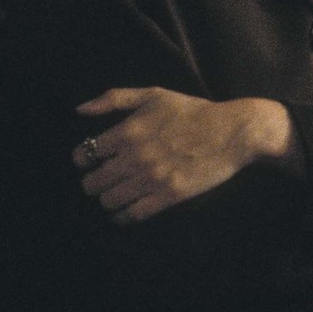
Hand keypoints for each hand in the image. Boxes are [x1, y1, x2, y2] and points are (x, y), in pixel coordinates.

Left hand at [73, 86, 302, 224]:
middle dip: (93, 182)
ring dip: (108, 199)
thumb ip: (114, 98)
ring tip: (115, 194)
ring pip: (108, 200)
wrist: (233, 132)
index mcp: (127, 131)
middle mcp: (134, 157)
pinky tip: (123, 212)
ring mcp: (151, 179)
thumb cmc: (194, 112)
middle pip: (92, 183)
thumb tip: (79, 110)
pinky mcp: (168, 196)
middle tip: (103, 180)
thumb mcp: (154, 95)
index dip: (83, 160)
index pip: (84, 155)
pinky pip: (131, 215)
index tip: (90, 161)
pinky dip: (122, 217)